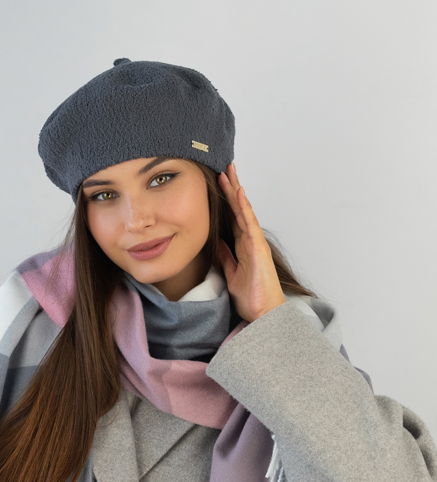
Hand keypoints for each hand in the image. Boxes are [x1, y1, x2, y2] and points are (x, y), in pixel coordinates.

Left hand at [217, 162, 286, 321]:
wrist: (263, 313)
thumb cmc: (251, 297)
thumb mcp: (230, 273)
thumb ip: (225, 257)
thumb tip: (216, 242)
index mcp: (243, 246)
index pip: (232, 218)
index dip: (225, 201)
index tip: (217, 184)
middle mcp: (250, 240)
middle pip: (239, 209)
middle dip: (231, 188)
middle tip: (223, 168)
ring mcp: (255, 242)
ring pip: (244, 211)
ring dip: (236, 190)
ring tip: (228, 172)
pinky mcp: (258, 247)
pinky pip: (249, 222)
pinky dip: (243, 206)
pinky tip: (238, 191)